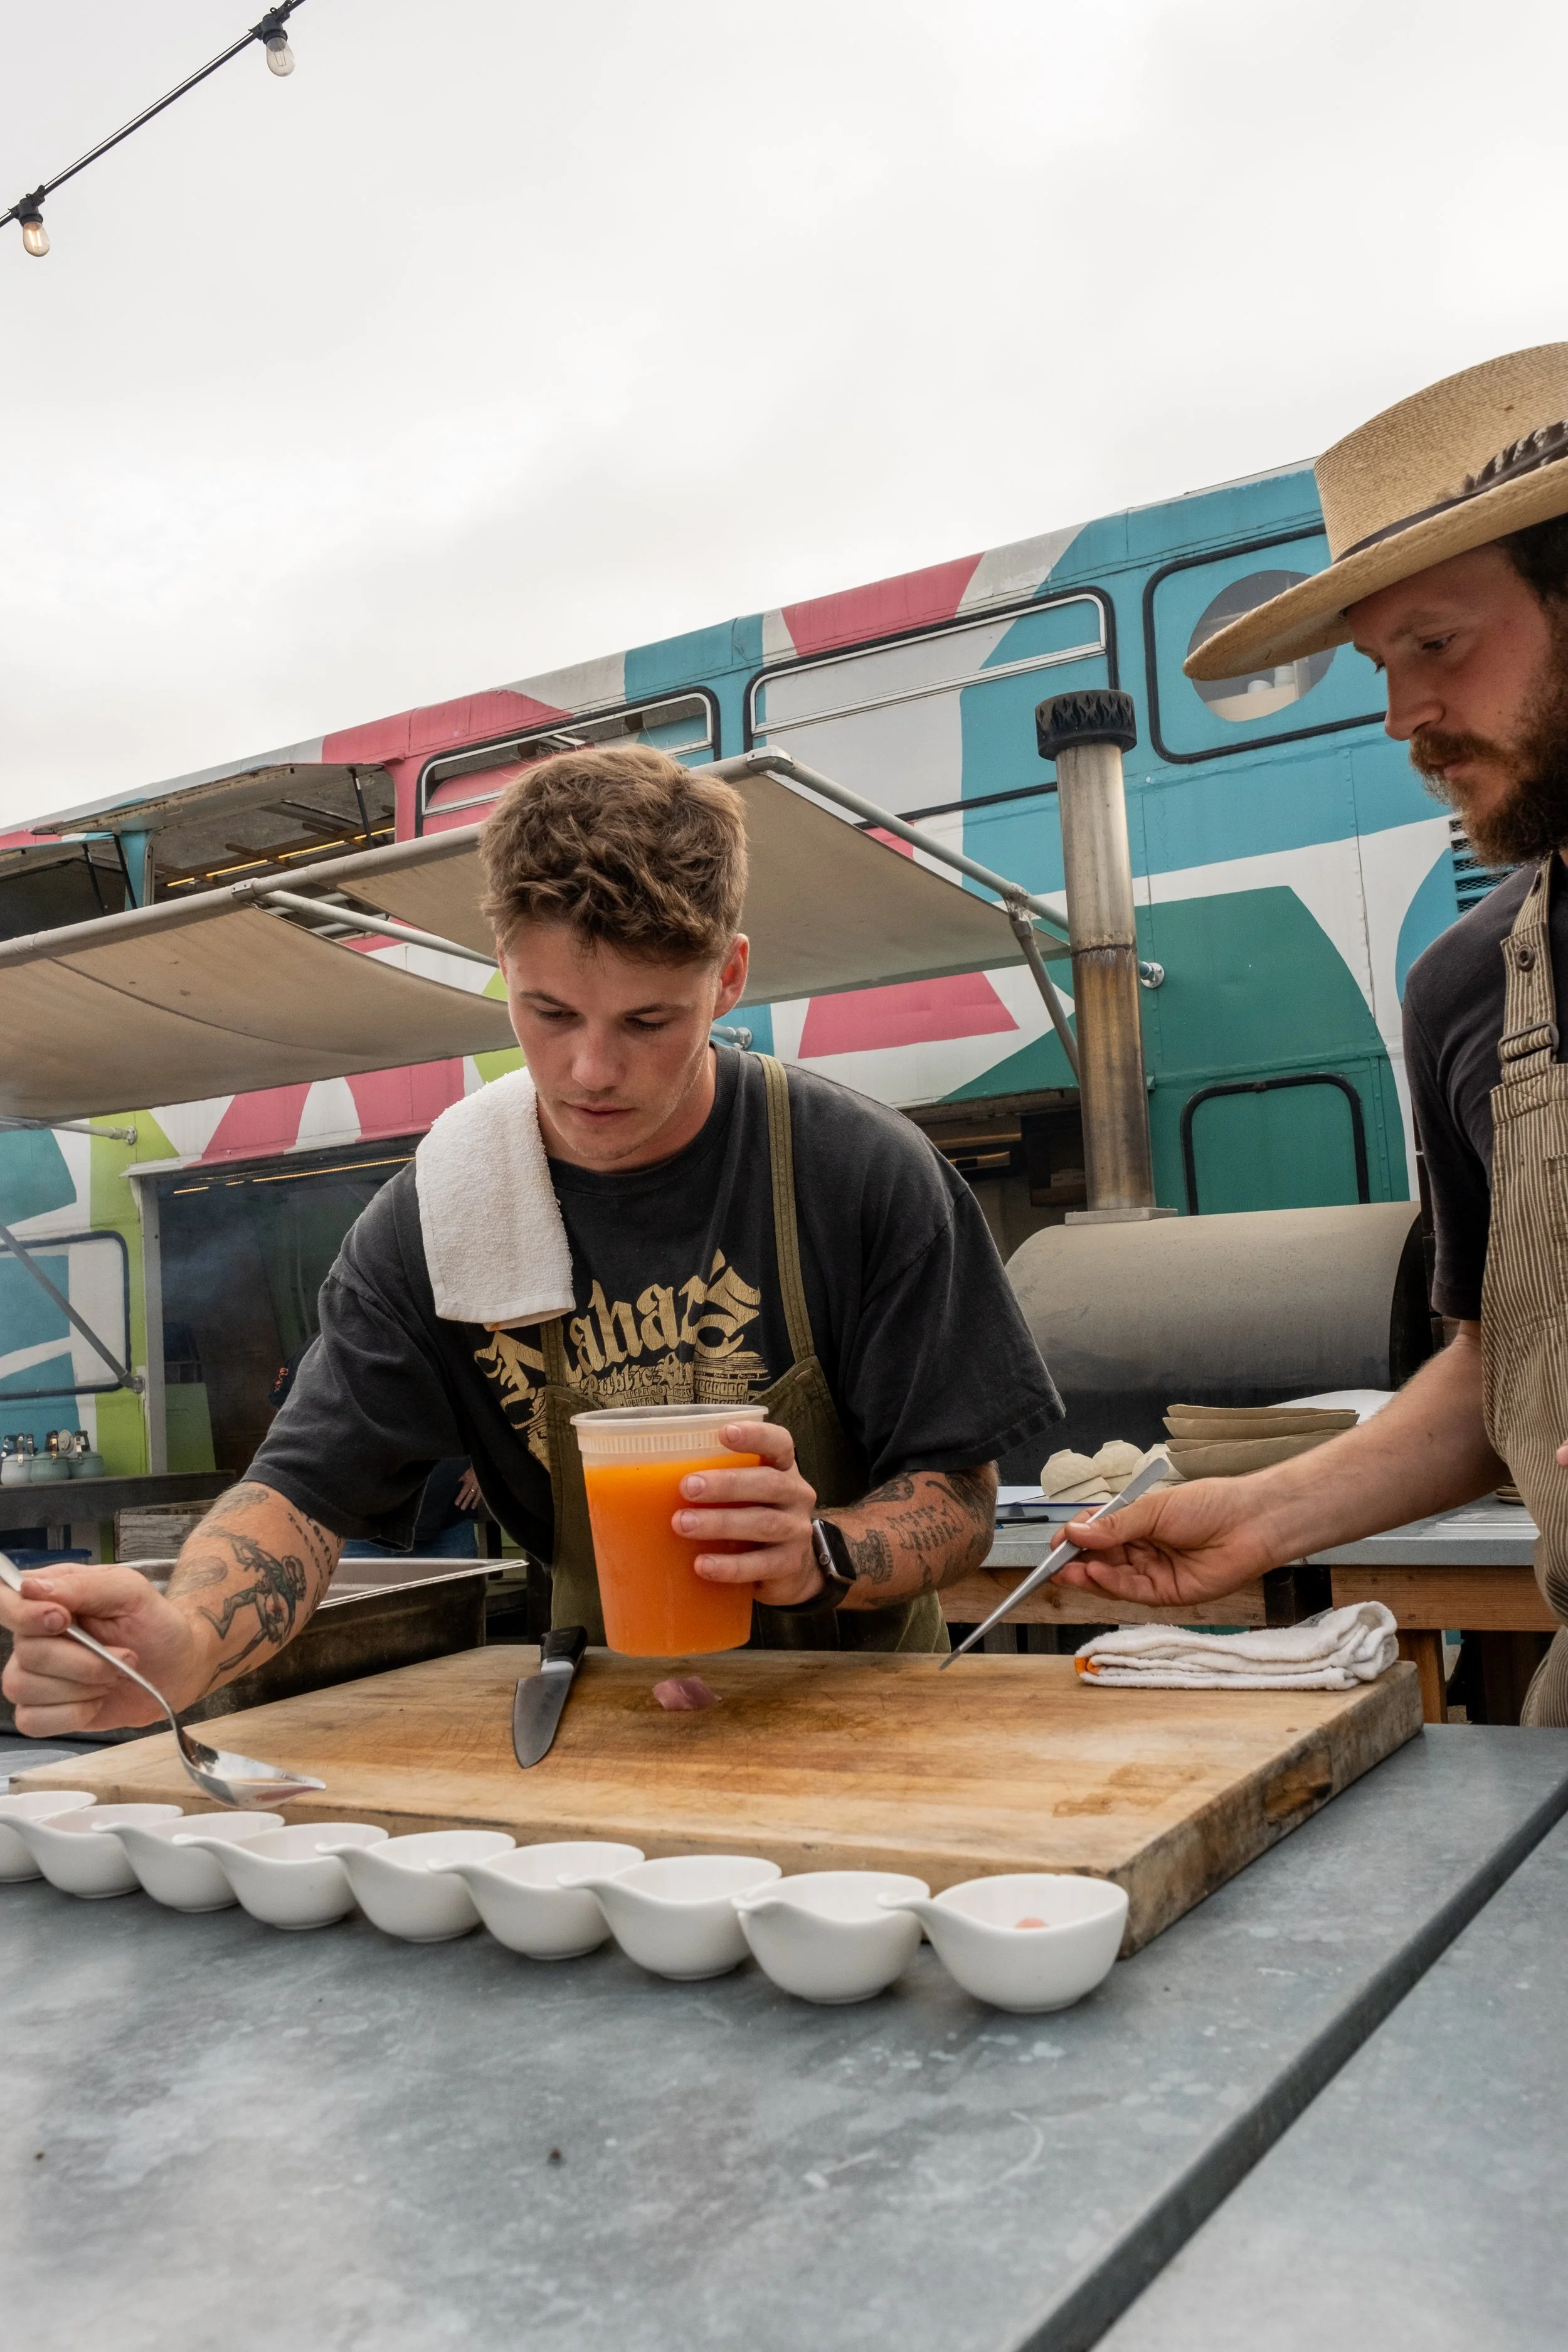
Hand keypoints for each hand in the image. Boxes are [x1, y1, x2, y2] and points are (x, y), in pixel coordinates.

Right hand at [0, 1565, 211, 1736]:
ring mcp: (33, 1674)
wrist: (175, 1668)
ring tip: (114, 1676)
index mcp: (48, 1597)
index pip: (5, 1600)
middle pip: (26, 1654)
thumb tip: (32, 1588)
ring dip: (82, 1687)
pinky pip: (32, 1721)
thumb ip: (83, 1586)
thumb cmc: (153, 1624)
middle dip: (84, 1661)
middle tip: (123, 1656)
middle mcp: (32, 1635)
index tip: (62, 1621)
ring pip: (25, 1689)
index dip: (24, 1615)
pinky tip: (96, 1700)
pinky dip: (72, 1714)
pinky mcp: (41, 1709)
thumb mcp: (130, 1591)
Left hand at [455, 1468, 483, 1511]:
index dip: (460, 1497)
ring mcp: (481, 1486)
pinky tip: (481, 1502)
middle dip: (466, 1501)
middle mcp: (475, 1485)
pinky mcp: (486, 1486)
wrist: (484, 1465)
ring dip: (475, 1502)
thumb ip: (463, 1478)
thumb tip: (458, 1482)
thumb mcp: (466, 1472)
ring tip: (472, 1508)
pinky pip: (484, 1493)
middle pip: (470, 1494)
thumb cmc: (474, 1469)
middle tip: (462, 1509)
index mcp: (469, 1481)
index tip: (456, 1504)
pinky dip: (482, 1498)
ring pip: (478, 1495)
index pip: (464, 1491)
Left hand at [673, 1420, 821, 1606]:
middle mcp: (796, 1495)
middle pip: (768, 1483)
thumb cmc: (753, 1515)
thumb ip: (714, 1478)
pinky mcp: (790, 1565)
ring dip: (720, 1523)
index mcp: (782, 1468)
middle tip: (687, 1487)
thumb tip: (645, 1475)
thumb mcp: (744, 1493)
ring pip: (763, 1523)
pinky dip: (730, 1566)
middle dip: (726, 1484)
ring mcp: (796, 1531)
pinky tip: (703, 1565)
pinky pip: (761, 1565)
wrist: (791, 1568)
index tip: (724, 1432)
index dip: (756, 1436)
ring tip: (682, 1524)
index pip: (778, 1444)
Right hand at [1054, 1477, 1281, 1608]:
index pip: (1098, 1533)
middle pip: (1101, 1559)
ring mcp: (1155, 1573)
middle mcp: (1144, 1549)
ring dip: (1088, 1575)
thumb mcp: (1154, 1509)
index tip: (1056, 1541)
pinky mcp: (1168, 1593)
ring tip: (1067, 1570)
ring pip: (1113, 1579)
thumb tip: (1075, 1532)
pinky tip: (1095, 1574)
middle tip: (1054, 1562)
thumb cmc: (1210, 1505)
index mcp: (1139, 1524)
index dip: (1076, 1538)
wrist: (1251, 1522)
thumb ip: (1114, 1525)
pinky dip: (1111, 1584)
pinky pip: (1133, 1591)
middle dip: (1076, 1561)